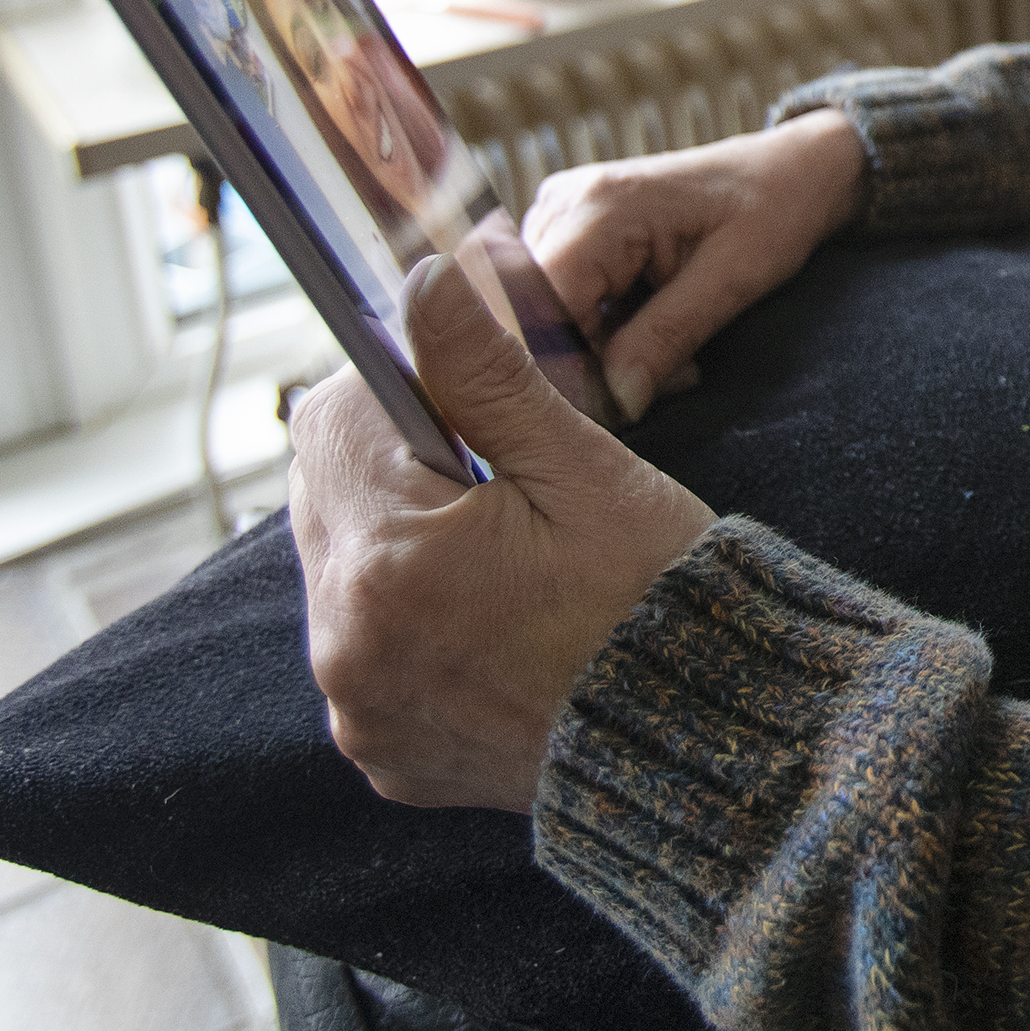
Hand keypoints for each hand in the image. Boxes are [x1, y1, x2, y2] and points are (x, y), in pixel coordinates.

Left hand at [289, 247, 716, 810]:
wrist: (703, 746)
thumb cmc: (656, 600)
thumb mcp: (582, 470)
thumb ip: (486, 374)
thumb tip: (422, 280)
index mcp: (389, 561)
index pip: (330, 419)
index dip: (400, 390)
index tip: (473, 402)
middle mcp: (346, 644)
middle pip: (326, 497)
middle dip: (399, 466)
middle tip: (504, 481)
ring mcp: (359, 707)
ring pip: (344, 573)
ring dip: (403, 543)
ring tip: (509, 559)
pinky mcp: (383, 750)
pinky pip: (367, 654)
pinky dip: (413, 624)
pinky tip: (498, 623)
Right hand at [521, 108, 867, 420]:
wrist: (787, 173)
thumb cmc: (771, 211)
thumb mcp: (732, 280)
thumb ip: (666, 338)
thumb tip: (614, 401)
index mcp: (600, 206)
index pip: (539, 306)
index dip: (568, 364)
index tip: (620, 402)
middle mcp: (565, 203)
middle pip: (538, 315)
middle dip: (597, 362)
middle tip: (673, 376)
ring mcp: (563, 215)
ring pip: (550, 316)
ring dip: (607, 350)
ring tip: (677, 355)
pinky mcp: (573, 232)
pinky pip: (566, 301)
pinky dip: (608, 330)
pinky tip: (658, 331)